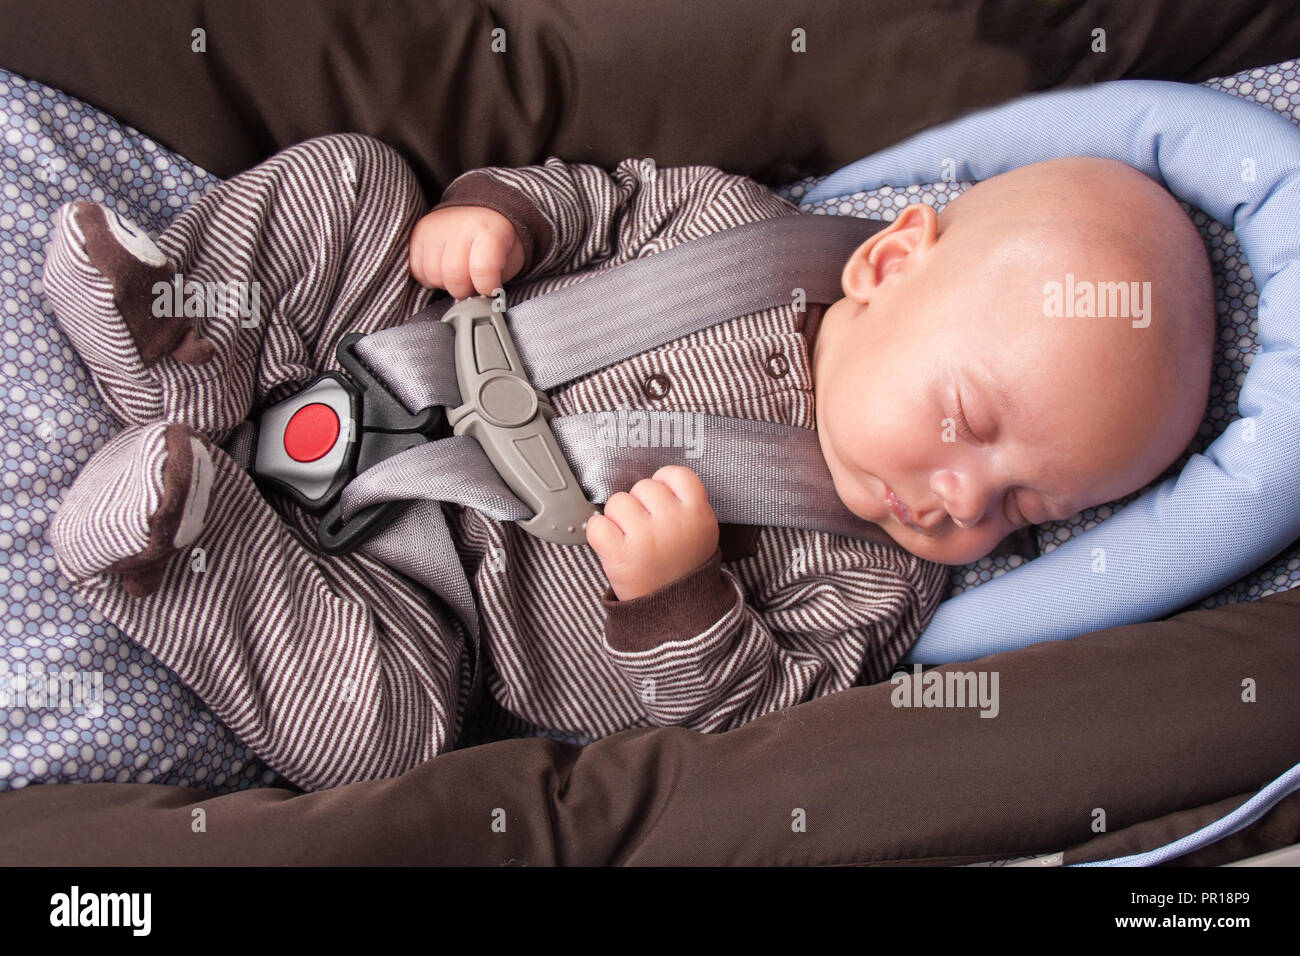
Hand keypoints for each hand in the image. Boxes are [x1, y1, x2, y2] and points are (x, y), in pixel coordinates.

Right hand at [408, 205, 525, 298]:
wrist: (481, 213)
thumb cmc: (497, 242)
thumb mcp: (510, 258)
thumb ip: (497, 278)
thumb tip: (485, 302)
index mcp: (488, 230)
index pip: (482, 269)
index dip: (486, 287)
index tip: (491, 290)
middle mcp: (459, 226)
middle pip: (455, 277)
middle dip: (466, 291)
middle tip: (473, 286)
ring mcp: (435, 229)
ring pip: (433, 276)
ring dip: (447, 284)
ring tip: (459, 275)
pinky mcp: (418, 234)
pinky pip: (417, 270)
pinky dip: (430, 278)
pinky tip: (443, 270)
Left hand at [586, 465, 719, 600]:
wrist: (675, 611)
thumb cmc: (682, 568)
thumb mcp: (701, 532)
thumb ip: (685, 504)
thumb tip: (655, 481)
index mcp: (698, 515)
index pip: (677, 474)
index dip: (664, 483)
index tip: (660, 499)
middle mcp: (673, 523)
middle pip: (643, 486)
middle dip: (640, 504)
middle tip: (647, 528)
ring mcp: (647, 537)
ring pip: (618, 501)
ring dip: (618, 518)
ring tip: (631, 538)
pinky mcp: (621, 554)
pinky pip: (597, 524)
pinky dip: (598, 532)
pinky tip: (612, 543)